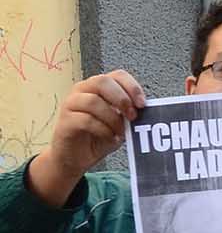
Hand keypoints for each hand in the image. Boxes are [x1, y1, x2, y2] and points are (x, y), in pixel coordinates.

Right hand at [30, 70, 145, 207]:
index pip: (117, 75)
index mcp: (98, 87)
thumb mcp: (120, 123)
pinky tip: (110, 137)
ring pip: (93, 101)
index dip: (132, 87)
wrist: (75, 157)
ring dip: (113, 118)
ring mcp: (71, 104)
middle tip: (132, 116)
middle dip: (121, 99)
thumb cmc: (98, 136)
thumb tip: (145, 109)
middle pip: (102, 81)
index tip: (143, 104)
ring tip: (121, 131)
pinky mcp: (65, 121)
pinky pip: (86, 120)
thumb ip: (129, 113)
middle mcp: (82, 91)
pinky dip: (103, 130)